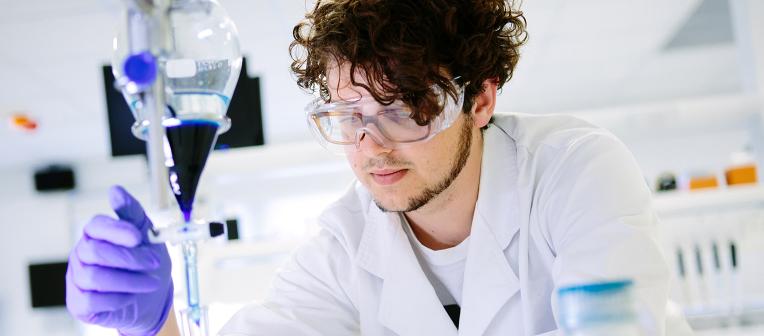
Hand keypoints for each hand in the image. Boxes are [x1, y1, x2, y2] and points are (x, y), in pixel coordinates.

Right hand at [66, 186, 172, 335]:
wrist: (152, 297)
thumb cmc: (146, 262)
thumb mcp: (146, 234)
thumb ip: (131, 212)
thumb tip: (115, 190)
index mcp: (96, 234)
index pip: (96, 226)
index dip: (116, 230)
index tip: (138, 237)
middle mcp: (82, 254)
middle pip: (95, 252)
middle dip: (129, 259)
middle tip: (154, 263)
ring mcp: (77, 279)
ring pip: (94, 277)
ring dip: (128, 281)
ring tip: (150, 282)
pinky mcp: (79, 303)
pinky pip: (91, 301)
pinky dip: (117, 299)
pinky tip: (130, 296)